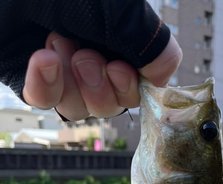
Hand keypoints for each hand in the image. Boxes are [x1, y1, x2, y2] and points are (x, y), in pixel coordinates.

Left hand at [23, 32, 181, 120]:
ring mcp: (63, 70)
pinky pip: (45, 100)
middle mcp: (95, 57)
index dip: (131, 88)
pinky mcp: (33, 77)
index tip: (120, 70)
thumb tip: (162, 78)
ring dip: (72, 82)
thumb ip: (149, 44)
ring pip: (79, 108)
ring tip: (57, 41)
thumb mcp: (120, 10)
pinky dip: (46, 85)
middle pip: (112, 104)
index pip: (140, 85)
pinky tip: (44, 59)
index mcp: (120, 41)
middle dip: (100, 88)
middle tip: (85, 57)